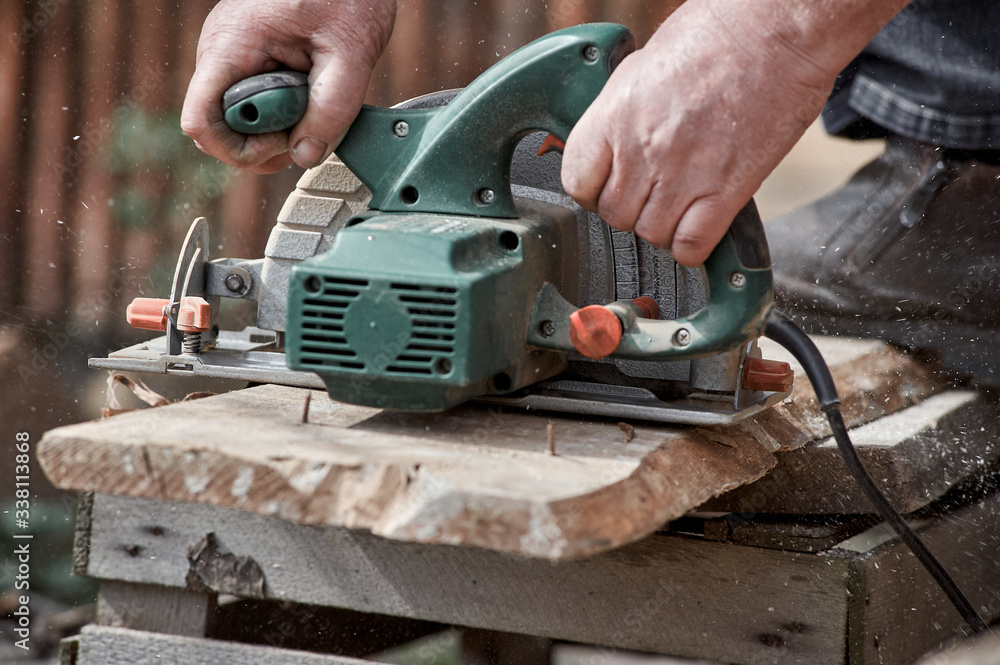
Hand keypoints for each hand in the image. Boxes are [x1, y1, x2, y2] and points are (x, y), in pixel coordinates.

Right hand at [181, 0, 395, 172]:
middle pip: (221, 129)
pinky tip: (309, 93)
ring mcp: (232, 57)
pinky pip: (254, 103)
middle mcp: (221, 52)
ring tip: (313, 101)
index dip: (238, 150)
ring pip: (239, 120)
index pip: (200, 123)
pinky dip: (283, 111)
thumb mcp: (351, 56)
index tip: (283, 142)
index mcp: (231, 46)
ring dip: (278, 127)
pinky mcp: (248, 61)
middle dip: (265, 143)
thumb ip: (332, 110)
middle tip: (310, 125)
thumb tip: (305, 156)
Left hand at [561, 0, 907, 266]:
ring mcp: (683, 173)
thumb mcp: (644, 67)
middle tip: (651, 197)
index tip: (606, 189)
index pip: (577, 181)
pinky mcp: (726, 189)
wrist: (777, 29)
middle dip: (630, 211)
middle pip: (615, 215)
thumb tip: (615, 145)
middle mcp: (642, 148)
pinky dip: (692, 247)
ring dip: (662, 228)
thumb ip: (623, 114)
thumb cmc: (719, 33)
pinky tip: (698, 229)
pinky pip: (692, 245)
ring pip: (651, 234)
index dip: (591, 191)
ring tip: (678, 208)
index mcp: (616, 114)